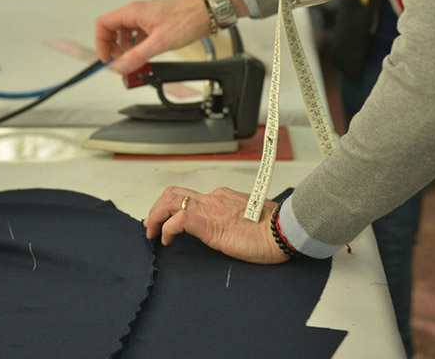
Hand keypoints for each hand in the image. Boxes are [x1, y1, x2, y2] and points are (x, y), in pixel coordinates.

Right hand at [95, 0, 210, 72]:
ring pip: (126, 32)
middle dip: (115, 47)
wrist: (205, 13)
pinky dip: (138, 44)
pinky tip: (146, 53)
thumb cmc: (186, 20)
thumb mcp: (159, 42)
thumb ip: (137, 56)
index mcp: (133, 12)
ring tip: (136, 59)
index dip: (101, 42)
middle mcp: (137, 12)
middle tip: (123, 61)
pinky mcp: (154, 22)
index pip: (104, 24)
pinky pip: (139, 33)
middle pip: (113, 29)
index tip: (107, 58)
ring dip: (127, 47)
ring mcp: (146, 16)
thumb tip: (120, 66)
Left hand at [143, 185, 290, 264]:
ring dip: (156, 216)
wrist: (283, 230)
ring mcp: (210, 209)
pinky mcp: (210, 225)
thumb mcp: (249, 217)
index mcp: (222, 197)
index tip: (165, 221)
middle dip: (157, 208)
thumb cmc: (273, 228)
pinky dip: (167, 229)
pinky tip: (167, 240)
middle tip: (151, 226)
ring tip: (152, 233)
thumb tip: (229, 225)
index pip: (189, 195)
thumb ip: (234, 216)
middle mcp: (213, 198)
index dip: (172, 206)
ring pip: (171, 201)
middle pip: (174, 193)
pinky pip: (179, 220)